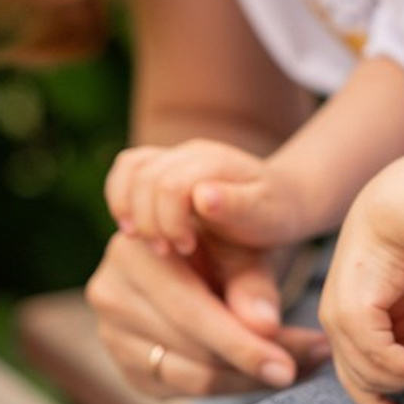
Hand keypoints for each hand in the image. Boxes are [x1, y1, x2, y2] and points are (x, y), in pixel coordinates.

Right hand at [86, 230, 328, 397]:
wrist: (208, 243)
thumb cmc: (229, 237)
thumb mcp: (244, 246)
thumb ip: (251, 283)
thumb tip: (265, 328)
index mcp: (132, 251)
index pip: (190, 312)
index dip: (243, 342)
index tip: (297, 359)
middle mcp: (109, 293)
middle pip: (193, 349)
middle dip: (258, 360)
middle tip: (317, 358)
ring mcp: (112, 334)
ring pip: (193, 376)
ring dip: (253, 376)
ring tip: (307, 362)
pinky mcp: (130, 365)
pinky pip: (187, 388)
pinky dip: (235, 383)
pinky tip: (273, 368)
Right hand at [105, 138, 305, 257]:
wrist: (282, 198)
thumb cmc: (274, 215)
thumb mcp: (265, 219)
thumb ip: (236, 207)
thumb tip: (202, 197)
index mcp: (218, 163)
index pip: (172, 185)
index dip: (170, 223)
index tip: (187, 249)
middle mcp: (195, 151)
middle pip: (146, 177)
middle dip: (151, 221)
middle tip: (171, 252)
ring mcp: (178, 155)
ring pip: (131, 167)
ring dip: (130, 209)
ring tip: (151, 242)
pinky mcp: (165, 165)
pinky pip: (128, 168)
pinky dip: (121, 196)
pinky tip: (134, 229)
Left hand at [319, 182, 403, 403]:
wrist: (403, 209)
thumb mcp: (403, 299)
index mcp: (340, 317)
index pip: (351, 373)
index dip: (375, 400)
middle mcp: (333, 321)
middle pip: (362, 379)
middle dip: (399, 389)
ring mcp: (338, 318)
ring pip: (373, 373)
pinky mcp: (353, 313)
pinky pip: (382, 357)